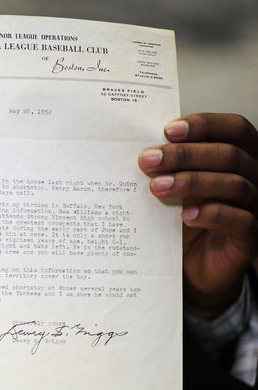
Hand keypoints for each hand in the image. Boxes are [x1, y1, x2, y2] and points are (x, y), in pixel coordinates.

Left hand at [139, 113, 257, 316]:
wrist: (195, 265)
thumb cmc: (187, 218)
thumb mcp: (178, 187)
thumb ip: (170, 167)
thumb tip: (143, 150)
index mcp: (241, 157)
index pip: (235, 128)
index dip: (206, 124)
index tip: (168, 130)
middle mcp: (255, 177)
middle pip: (229, 155)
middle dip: (185, 154)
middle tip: (148, 160)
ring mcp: (255, 206)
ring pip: (234, 184)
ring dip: (191, 182)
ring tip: (157, 186)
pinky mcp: (250, 236)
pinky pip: (239, 220)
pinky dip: (211, 214)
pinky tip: (185, 215)